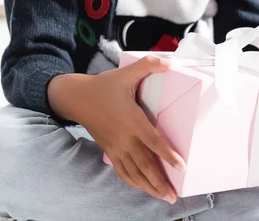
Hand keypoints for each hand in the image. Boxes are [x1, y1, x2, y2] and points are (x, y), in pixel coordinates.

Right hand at [48, 56, 185, 203]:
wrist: (76, 98)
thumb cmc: (105, 85)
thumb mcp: (127, 73)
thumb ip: (149, 65)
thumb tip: (170, 62)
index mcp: (132, 120)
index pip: (153, 142)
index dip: (167, 155)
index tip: (181, 167)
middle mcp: (124, 137)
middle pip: (144, 165)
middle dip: (159, 181)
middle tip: (174, 196)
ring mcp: (116, 146)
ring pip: (134, 172)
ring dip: (149, 186)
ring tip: (164, 197)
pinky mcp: (110, 150)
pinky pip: (122, 171)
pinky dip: (133, 182)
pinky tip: (144, 188)